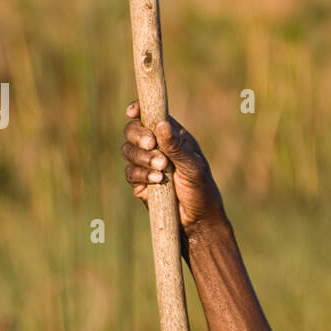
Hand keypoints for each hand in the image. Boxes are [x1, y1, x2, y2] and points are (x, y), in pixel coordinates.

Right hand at [121, 101, 225, 238]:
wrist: (197, 221)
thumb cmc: (202, 190)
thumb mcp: (193, 166)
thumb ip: (176, 146)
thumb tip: (161, 124)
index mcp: (172, 136)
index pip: (151, 116)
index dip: (139, 110)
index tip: (132, 112)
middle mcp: (157, 147)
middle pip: (133, 131)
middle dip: (138, 136)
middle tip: (151, 144)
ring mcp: (147, 164)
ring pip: (128, 151)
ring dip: (142, 158)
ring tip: (162, 169)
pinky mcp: (140, 182)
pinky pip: (130, 172)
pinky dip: (141, 174)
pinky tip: (156, 181)